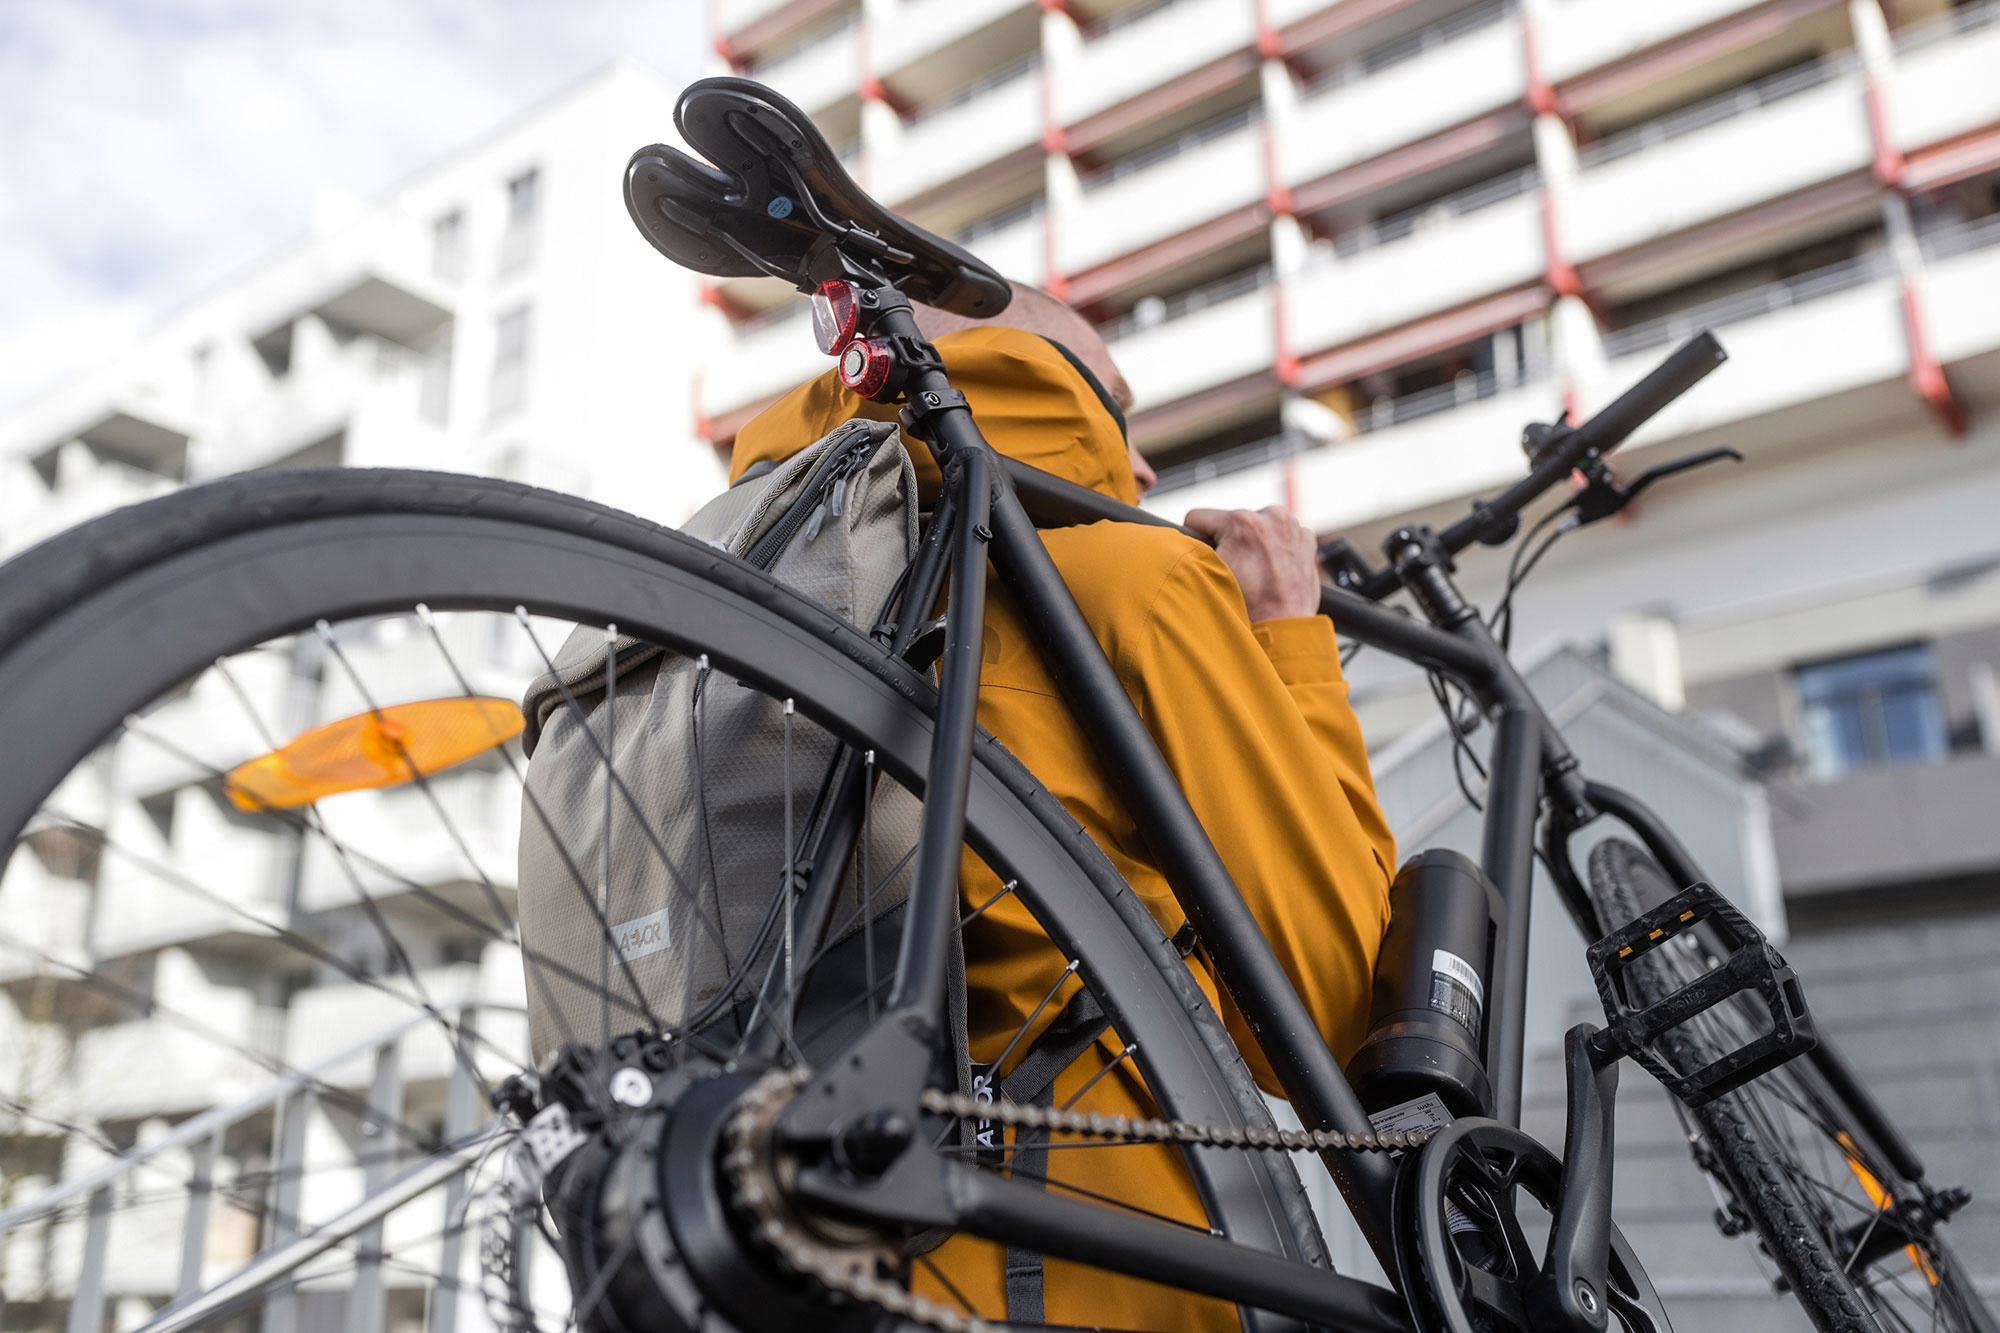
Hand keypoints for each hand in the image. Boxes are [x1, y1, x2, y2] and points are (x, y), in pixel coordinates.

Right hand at [1184, 506, 1322, 621]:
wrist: (1284, 628)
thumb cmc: (1246, 606)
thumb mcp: (1208, 574)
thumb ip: (1193, 551)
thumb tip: (1178, 542)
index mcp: (1242, 521)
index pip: (1198, 518)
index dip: (1195, 537)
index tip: (1203, 555)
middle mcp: (1271, 516)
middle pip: (1231, 522)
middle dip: (1230, 541)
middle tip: (1237, 569)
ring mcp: (1292, 526)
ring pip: (1257, 527)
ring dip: (1254, 543)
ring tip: (1256, 572)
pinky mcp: (1307, 538)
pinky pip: (1281, 535)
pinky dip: (1276, 548)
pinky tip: (1274, 570)